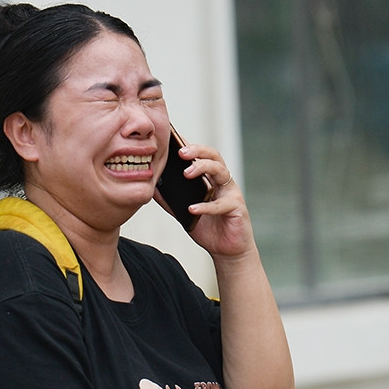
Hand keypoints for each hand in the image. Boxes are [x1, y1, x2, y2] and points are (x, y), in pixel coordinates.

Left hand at [158, 142, 254, 258]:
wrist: (226, 250)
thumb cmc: (208, 228)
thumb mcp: (183, 212)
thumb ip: (169, 200)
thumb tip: (151, 188)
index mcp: (211, 178)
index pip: (201, 155)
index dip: (189, 145)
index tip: (173, 138)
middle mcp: (222, 181)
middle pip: (214, 156)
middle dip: (197, 150)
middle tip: (180, 152)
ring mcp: (231, 193)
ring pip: (221, 171)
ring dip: (203, 168)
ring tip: (186, 173)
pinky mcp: (237, 208)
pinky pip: (221, 204)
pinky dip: (206, 206)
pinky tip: (192, 208)